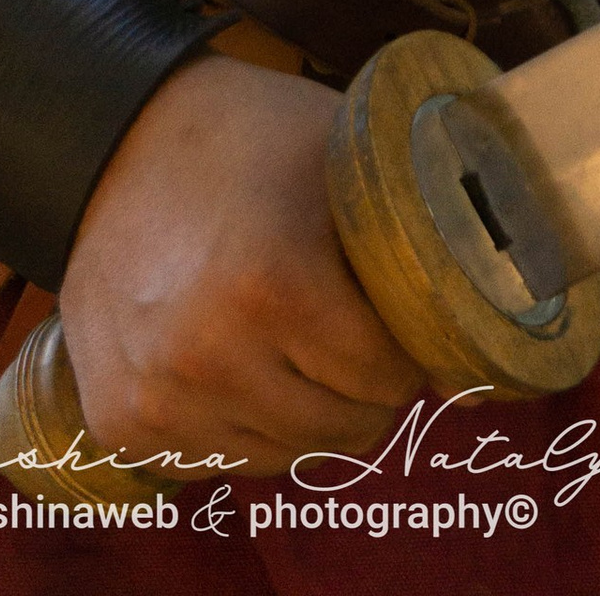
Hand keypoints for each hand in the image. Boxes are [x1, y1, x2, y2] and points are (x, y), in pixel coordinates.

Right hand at [55, 54, 432, 475]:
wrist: (118, 139)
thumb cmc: (251, 142)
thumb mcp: (343, 161)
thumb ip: (412, 244)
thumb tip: (481, 344)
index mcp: (275, 285)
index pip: (387, 377)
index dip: (407, 348)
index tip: (401, 319)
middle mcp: (209, 355)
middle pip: (340, 428)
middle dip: (364, 389)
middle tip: (356, 339)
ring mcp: (156, 396)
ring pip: (282, 457)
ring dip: (305, 415)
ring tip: (300, 351)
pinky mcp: (119, 420)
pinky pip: (217, 461)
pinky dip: (244, 427)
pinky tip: (244, 366)